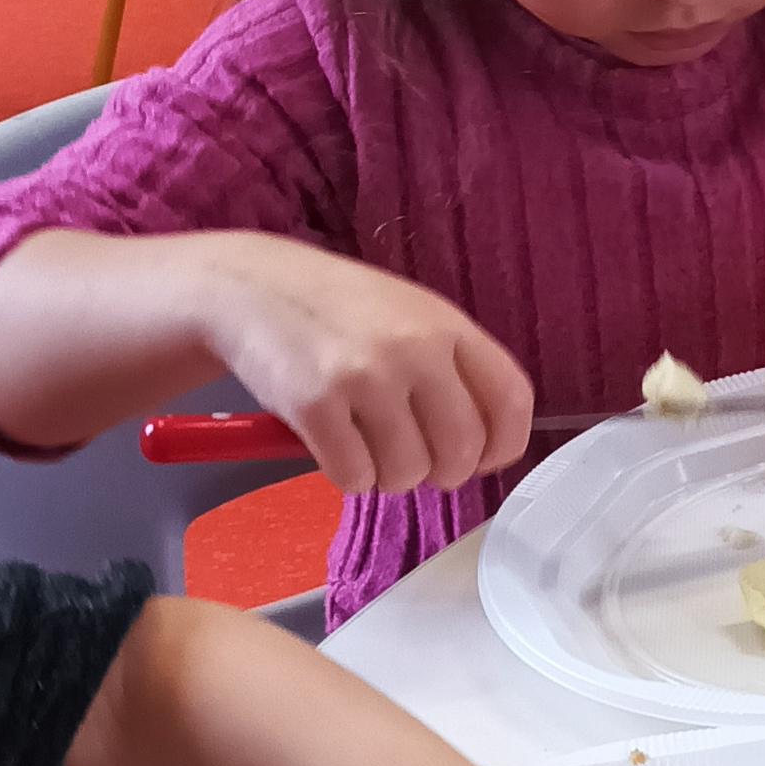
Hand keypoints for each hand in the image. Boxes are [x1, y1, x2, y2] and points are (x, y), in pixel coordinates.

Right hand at [194, 236, 532, 497]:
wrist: (252, 287)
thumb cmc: (342, 311)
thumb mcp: (414, 317)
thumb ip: (455, 371)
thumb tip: (484, 448)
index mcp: (449, 327)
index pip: (513, 402)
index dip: (502, 446)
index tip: (481, 457)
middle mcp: (415, 350)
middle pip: (462, 451)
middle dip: (441, 473)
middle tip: (415, 459)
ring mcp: (365, 377)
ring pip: (408, 474)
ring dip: (390, 477)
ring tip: (368, 444)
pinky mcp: (315, 405)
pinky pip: (355, 478)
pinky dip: (348, 475)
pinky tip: (336, 444)